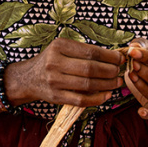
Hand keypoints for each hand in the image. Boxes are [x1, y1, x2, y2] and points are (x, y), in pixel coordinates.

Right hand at [6, 37, 125, 107]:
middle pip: (90, 69)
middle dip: (110, 71)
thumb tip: (112, 56)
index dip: (109, 56)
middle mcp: (54, 63)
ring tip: (116, 83)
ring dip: (107, 85)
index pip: (91, 52)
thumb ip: (83, 51)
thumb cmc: (51, 60)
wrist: (28, 78)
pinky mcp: (56, 97)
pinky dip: (97, 99)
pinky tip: (106, 95)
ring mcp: (54, 81)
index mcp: (59, 46)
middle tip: (119, 72)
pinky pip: (81, 100)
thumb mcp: (62, 48)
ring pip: (88, 85)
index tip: (119, 59)